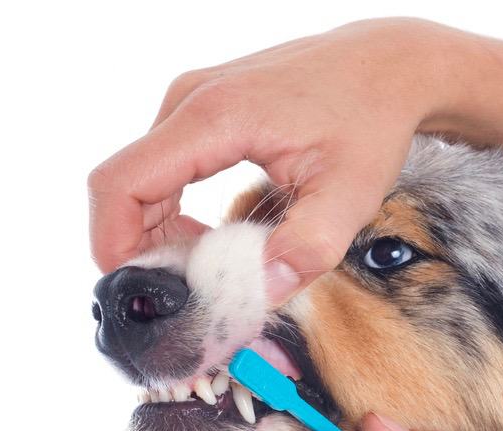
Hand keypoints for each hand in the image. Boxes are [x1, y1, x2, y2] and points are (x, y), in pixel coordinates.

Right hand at [88, 18, 453, 302]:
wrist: (388, 65)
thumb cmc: (372, 119)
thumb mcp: (351, 194)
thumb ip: (306, 248)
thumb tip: (261, 293)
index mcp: (215, 118)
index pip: (122, 183)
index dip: (114, 243)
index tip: (142, 289)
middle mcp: (190, 100)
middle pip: (125, 185)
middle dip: (144, 247)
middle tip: (189, 291)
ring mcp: (193, 99)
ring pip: (142, 177)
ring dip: (160, 230)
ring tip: (210, 265)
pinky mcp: (204, 107)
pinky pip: (163, 165)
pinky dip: (175, 208)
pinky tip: (214, 234)